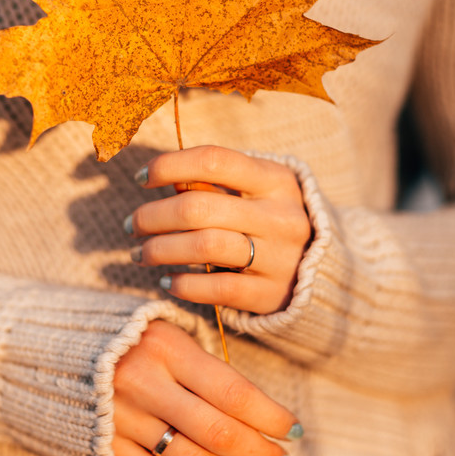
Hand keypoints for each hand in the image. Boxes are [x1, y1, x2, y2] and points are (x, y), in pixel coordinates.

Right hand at [113, 318, 300, 455]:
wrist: (52, 348)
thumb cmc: (128, 337)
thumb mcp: (167, 331)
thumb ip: (205, 364)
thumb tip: (256, 410)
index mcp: (166, 347)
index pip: (234, 392)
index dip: (272, 417)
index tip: (294, 429)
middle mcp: (143, 383)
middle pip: (218, 432)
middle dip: (260, 453)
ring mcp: (120, 417)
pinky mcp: (103, 444)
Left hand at [126, 145, 310, 313]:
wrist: (322, 271)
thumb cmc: (270, 221)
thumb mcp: (256, 192)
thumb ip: (214, 182)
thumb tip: (163, 178)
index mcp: (276, 179)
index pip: (213, 161)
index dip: (169, 165)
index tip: (141, 178)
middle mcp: (281, 216)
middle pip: (199, 208)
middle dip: (154, 216)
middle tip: (133, 225)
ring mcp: (279, 257)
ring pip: (204, 247)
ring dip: (160, 250)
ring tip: (140, 254)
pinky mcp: (270, 294)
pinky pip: (217, 288)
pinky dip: (184, 284)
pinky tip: (167, 281)